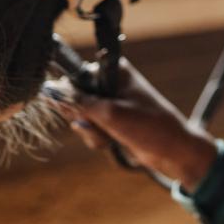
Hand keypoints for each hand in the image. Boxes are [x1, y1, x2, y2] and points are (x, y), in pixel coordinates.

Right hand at [46, 59, 216, 191]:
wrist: (173, 151)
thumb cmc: (149, 126)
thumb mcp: (110, 113)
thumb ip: (78, 102)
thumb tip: (50, 92)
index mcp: (115, 71)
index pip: (77, 76)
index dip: (72, 95)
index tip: (77, 110)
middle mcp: (112, 84)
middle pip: (76, 100)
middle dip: (83, 119)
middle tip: (98, 125)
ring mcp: (112, 104)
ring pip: (83, 119)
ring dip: (92, 133)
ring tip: (111, 136)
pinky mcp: (113, 122)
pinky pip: (92, 131)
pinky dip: (99, 139)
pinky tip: (113, 143)